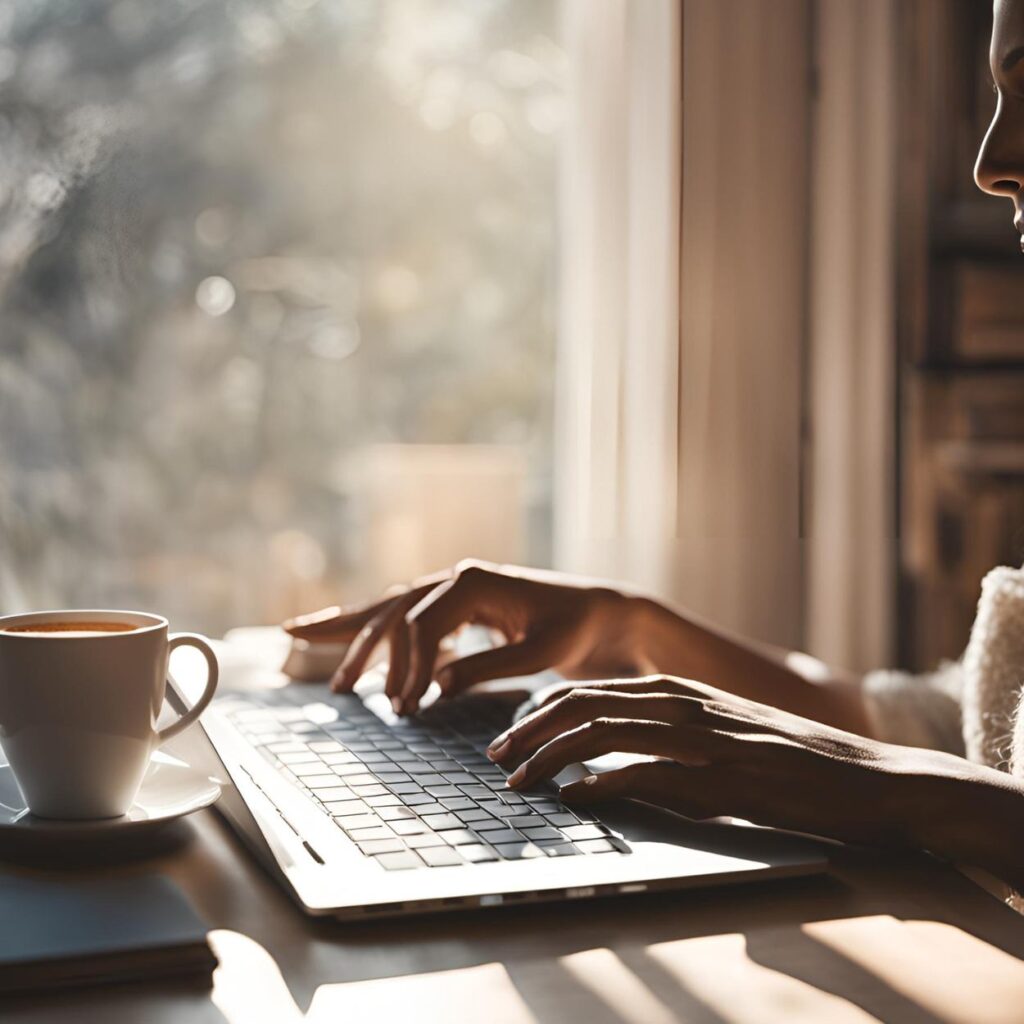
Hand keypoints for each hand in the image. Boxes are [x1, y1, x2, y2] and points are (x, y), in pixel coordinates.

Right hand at [283, 561, 650, 713]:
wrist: (602, 613)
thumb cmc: (577, 629)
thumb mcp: (541, 652)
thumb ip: (488, 667)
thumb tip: (434, 687)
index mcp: (472, 582)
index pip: (420, 627)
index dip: (408, 671)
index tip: (407, 710)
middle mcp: (455, 578)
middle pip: (390, 610)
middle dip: (359, 647)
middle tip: (335, 689)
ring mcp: (453, 588)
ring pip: (389, 607)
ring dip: (353, 629)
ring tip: (302, 639)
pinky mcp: (458, 605)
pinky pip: (405, 613)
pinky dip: (374, 625)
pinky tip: (354, 638)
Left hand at [489, 675, 984, 851]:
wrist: (860, 777)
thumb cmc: (787, 759)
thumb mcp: (718, 732)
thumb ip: (665, 735)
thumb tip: (603, 760)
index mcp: (678, 689)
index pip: (590, 689)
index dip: (541, 710)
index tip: (510, 734)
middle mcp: (682, 702)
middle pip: (583, 704)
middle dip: (529, 730)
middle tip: (496, 756)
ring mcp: (699, 737)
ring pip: (602, 734)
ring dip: (550, 758)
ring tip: (517, 781)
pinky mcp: (719, 776)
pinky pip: (644, 775)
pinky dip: (600, 785)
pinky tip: (574, 799)